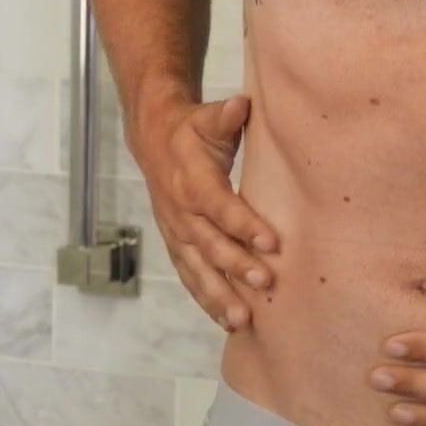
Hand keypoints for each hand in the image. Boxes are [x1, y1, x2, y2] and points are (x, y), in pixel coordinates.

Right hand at [132, 94, 280, 330]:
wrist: (153, 140)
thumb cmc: (192, 130)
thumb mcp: (207, 117)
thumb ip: (226, 115)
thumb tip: (242, 104)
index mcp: (192, 180)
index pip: (219, 207)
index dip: (244, 225)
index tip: (272, 243)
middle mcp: (181, 211)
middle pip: (209, 244)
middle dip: (236, 267)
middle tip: (265, 283)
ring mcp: (176, 232)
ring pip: (196, 269)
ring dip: (219, 295)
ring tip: (243, 320)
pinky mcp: (176, 245)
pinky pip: (189, 277)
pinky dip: (206, 300)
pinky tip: (228, 321)